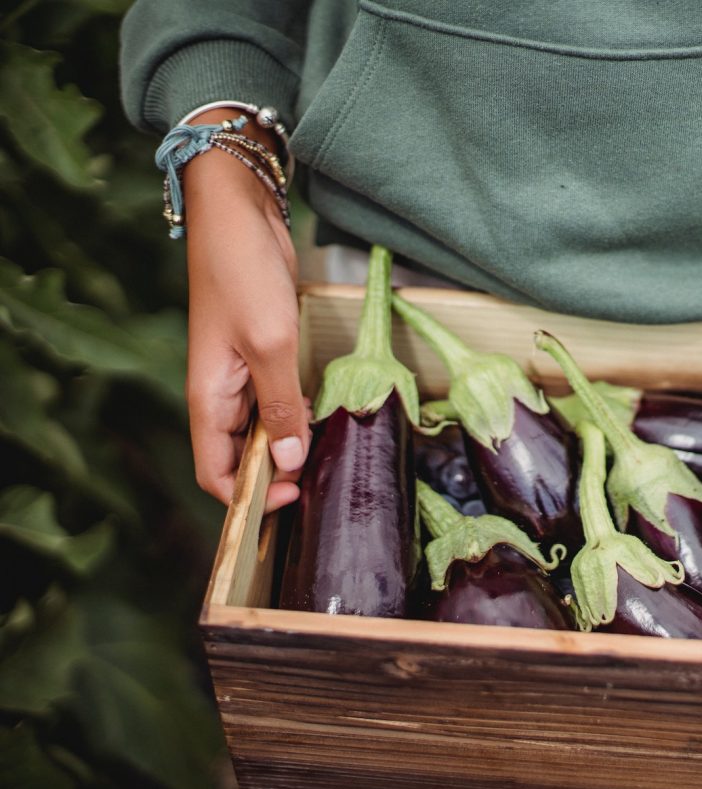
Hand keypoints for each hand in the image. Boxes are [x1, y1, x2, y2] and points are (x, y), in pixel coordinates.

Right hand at [183, 108, 308, 511]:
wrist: (239, 210)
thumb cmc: (243, 272)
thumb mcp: (269, 343)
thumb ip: (279, 406)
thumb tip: (286, 462)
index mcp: (208, 398)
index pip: (215, 474)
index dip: (249, 497)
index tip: (291, 498)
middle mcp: (219, 394)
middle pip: (240, 458)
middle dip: (273, 478)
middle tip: (319, 484)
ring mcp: (241, 374)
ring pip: (261, 431)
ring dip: (288, 448)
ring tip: (327, 459)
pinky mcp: (262, 354)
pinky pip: (275, 401)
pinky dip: (295, 415)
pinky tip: (324, 420)